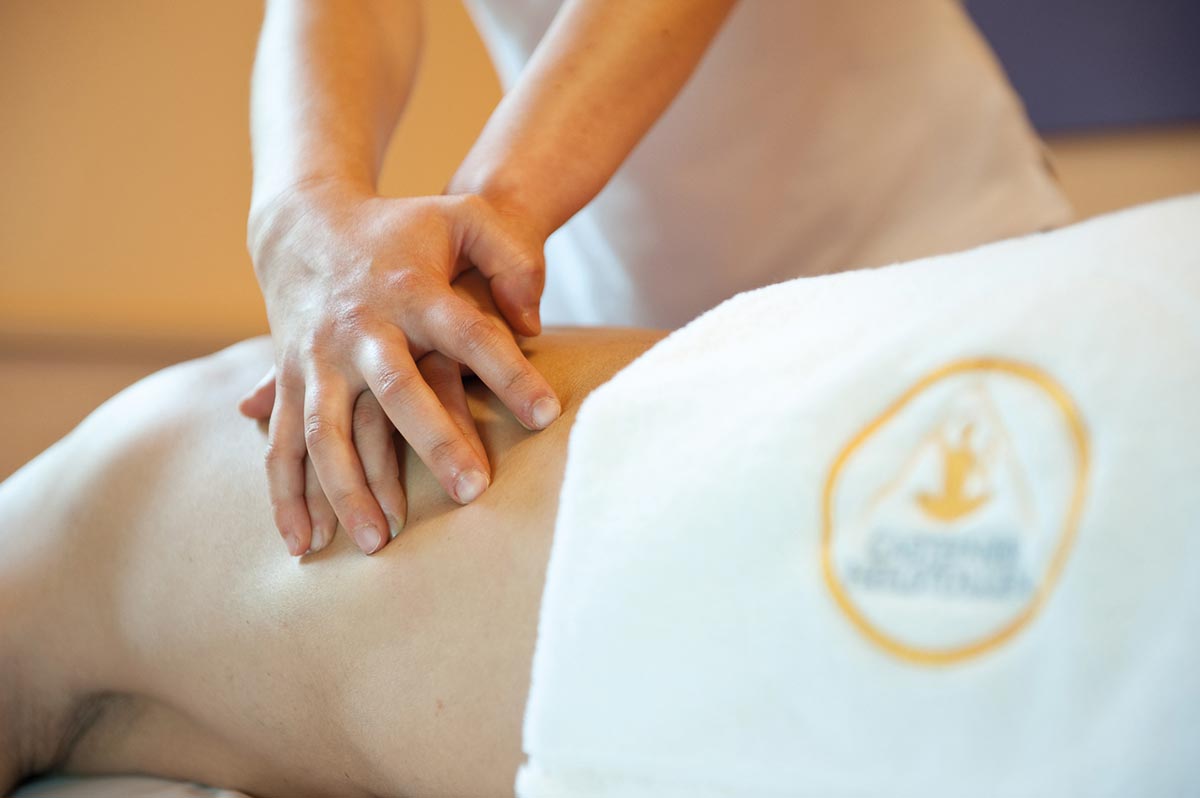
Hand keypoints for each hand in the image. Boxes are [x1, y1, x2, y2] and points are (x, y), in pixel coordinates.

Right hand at [244, 179, 559, 555]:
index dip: (510, 371)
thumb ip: (511, 256)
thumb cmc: (403, 228)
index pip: (471, 333)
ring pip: (328, 430)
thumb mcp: (463, 217)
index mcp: (411, 291)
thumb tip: (533, 321)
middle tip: (474, 492)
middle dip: (435, 442)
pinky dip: (288, 495)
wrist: (305, 221)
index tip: (548, 415)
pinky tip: (303, 544)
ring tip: (382, 542)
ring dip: (350, 488)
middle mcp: (361, 327)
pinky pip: (282, 444)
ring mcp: (317, 357)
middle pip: (400, 389)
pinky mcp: (287, 380)